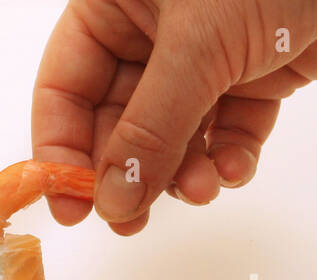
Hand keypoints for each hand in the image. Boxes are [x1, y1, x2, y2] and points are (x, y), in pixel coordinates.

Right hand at [32, 0, 316, 233]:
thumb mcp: (197, 46)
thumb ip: (151, 129)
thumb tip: (113, 200)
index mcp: (113, 5)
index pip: (63, 88)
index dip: (60, 149)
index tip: (70, 207)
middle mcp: (150, 32)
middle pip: (115, 122)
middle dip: (129, 172)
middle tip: (131, 221)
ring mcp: (204, 56)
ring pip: (173, 136)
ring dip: (182, 173)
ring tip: (201, 189)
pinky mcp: (255, 76)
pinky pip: (227, 132)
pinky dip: (229, 157)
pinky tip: (236, 166)